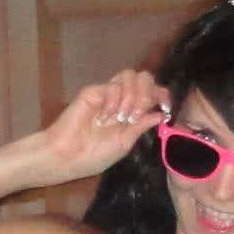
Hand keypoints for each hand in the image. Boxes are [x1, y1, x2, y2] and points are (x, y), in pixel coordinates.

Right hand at [34, 68, 170, 182]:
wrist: (68, 157)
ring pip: (130, 76)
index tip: (165, 108)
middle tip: (137, 115)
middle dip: (147, 94)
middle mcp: (121, 99)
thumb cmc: (94, 155)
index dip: (162, 95)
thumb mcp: (125, 143)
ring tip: (123, 118)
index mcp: (131, 112)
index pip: (152, 93)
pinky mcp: (93, 91)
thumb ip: (141, 127)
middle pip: (144, 78)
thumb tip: (161, 113)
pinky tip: (104, 118)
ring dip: (132, 97)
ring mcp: (107, 94)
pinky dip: (113, 101)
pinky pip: (112, 86)